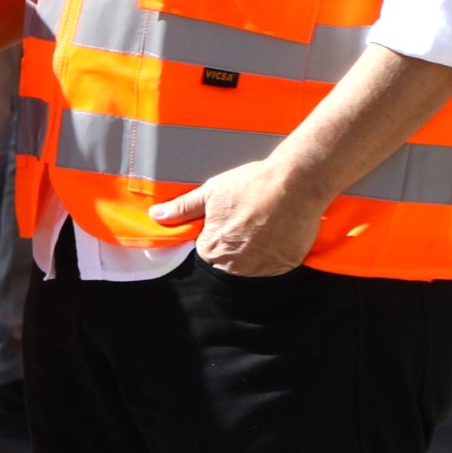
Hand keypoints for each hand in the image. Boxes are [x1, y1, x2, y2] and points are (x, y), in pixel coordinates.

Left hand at [146, 157, 324, 276]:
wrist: (295, 183)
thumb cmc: (252, 185)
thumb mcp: (211, 192)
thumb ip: (182, 209)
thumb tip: (157, 216)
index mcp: (212, 250)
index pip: (206, 249)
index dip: (216, 230)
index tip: (229, 216)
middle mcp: (236, 266)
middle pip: (229, 260)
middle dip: (236, 241)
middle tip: (249, 216)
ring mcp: (262, 269)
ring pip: (252, 264)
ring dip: (256, 248)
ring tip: (265, 221)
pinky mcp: (286, 266)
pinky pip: (275, 263)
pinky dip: (276, 250)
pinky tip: (279, 228)